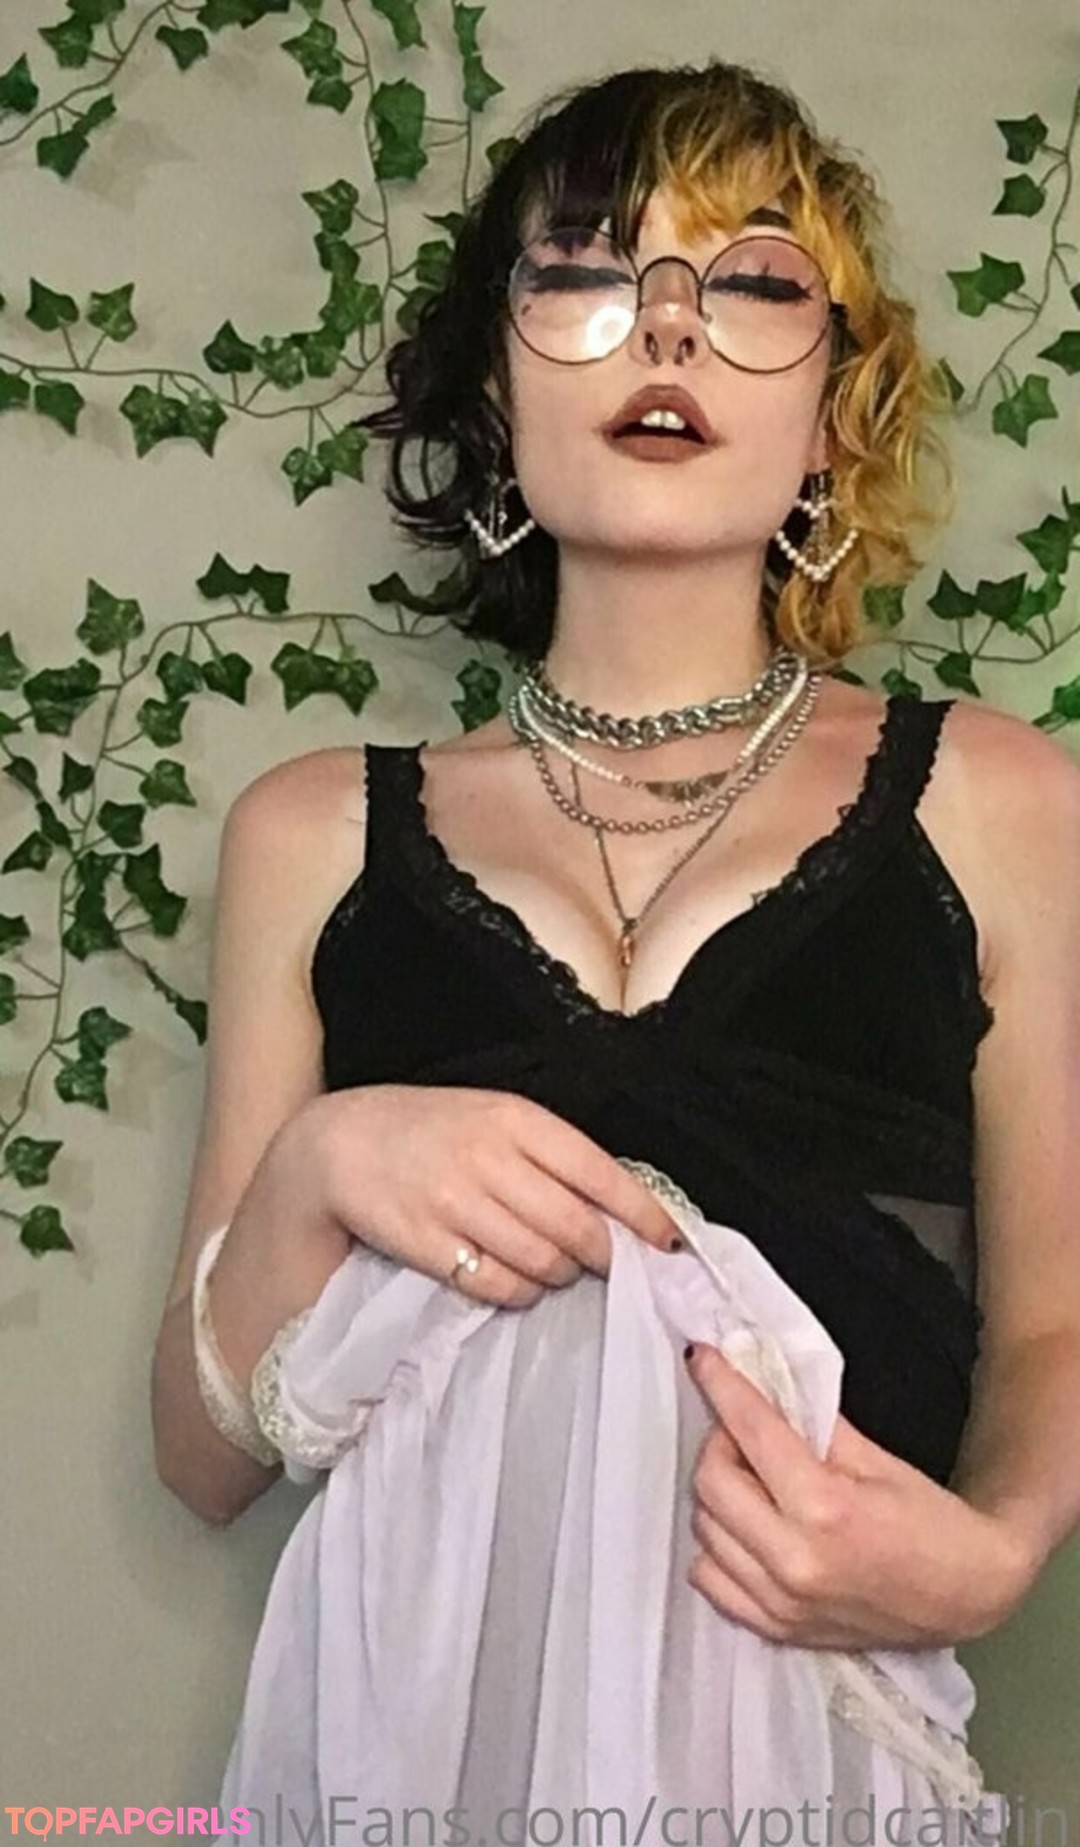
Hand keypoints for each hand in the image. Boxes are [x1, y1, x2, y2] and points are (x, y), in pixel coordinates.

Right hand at [309, 1084, 680, 1307]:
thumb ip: (549, 1154)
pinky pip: (498, 1285)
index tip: (670, 1243)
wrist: (339, 1144)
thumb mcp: (491, 1120)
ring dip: (563, 1276)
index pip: (599, 1171)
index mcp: (515, 1118)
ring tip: (560, 1271)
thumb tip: (619, 1207)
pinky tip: (519, 1283)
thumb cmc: (429, 1130)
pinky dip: (521, 1293)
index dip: (642, 1214)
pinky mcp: (428, 1245)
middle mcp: (489, 1158)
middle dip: (607, 1256)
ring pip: (543, 1261)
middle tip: (613, 1266)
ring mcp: (456, 1203)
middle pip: (577, 1226)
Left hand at [682, 1342, 1033, 1648]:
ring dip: (719, 1493)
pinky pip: (710, 1579)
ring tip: (753, 1480)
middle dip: (720, 1442)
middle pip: (711, 1481)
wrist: (968, 1596)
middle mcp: (793, 1560)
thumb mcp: (877, 1459)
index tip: (702, 1358)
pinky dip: (718, 1546)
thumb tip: (763, 1386)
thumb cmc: (931, 1522)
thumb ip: (813, 1426)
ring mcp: (780, 1603)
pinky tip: (747, 1528)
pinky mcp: (777, 1630)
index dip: (721, 1386)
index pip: (751, 1432)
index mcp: (824, 1508)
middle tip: (745, 1432)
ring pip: (704, 1530)